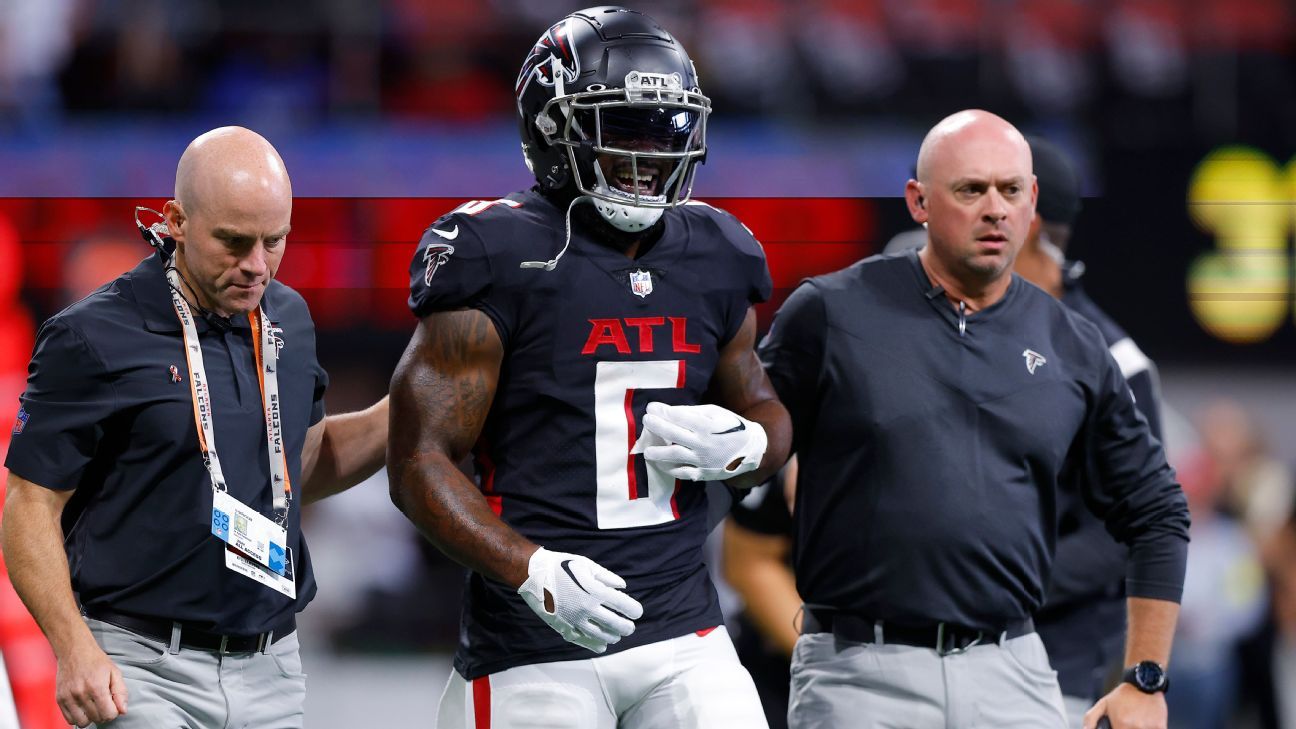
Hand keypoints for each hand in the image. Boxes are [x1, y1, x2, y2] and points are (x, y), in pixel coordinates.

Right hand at [55, 638, 127, 726]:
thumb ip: (121, 692)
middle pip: (96, 719)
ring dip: (90, 718)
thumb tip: (123, 710)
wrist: (74, 650)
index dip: (114, 712)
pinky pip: (69, 719)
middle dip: (103, 714)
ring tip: (93, 706)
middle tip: (103, 703)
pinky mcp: (59, 699)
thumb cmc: (95, 661)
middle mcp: (81, 694)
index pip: (108, 714)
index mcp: (97, 687)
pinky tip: (83, 707)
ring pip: (82, 722)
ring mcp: (68, 697)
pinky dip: (77, 717)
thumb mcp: (115, 672)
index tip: (113, 705)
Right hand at [517, 547, 643, 653]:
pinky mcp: (563, 626)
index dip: (634, 610)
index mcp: (595, 591)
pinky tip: (602, 645)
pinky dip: (594, 644)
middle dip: (626, 627)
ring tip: (616, 635)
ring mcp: (575, 620)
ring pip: (600, 635)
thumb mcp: (587, 565)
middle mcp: (587, 608)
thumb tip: (622, 588)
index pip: (623, 605)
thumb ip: (607, 577)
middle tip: (630, 628)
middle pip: (615, 624)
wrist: (533, 574)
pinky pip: (583, 640)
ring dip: (612, 637)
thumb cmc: (562, 566)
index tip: (637, 612)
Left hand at [634, 403, 766, 481]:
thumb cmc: (731, 427)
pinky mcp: (703, 473)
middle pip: (672, 434)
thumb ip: (692, 412)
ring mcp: (702, 460)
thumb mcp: (716, 413)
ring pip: (674, 456)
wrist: (751, 450)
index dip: (662, 411)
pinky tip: (661, 464)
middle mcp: (703, 443)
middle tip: (645, 420)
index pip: (678, 416)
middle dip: (656, 426)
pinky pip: (682, 472)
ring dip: (657, 452)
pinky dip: (670, 469)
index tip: (651, 407)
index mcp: (707, 426)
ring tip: (647, 451)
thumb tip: (669, 411)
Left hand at [1084, 683, 1165, 728]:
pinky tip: (1145, 722)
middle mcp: (1136, 727)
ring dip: (1138, 728)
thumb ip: (1091, 719)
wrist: (1144, 682)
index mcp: (1121, 724)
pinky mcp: (1161, 726)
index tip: (1118, 726)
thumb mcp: (1103, 704)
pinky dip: (1149, 728)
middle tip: (1128, 722)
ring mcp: (1150, 727)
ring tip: (1137, 721)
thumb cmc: (1122, 696)